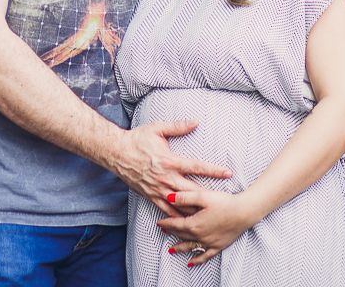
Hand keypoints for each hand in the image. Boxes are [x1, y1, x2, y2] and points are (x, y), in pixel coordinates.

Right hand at [111, 120, 232, 217]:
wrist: (116, 153)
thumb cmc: (137, 139)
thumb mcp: (157, 128)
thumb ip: (177, 126)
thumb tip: (195, 121)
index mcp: (169, 161)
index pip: (197, 166)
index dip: (214, 170)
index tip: (228, 173)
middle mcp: (165, 177)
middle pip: (193, 190)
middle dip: (210, 195)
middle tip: (225, 200)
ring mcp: (158, 189)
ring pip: (181, 203)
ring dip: (196, 209)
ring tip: (211, 214)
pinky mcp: (151, 196)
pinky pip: (167, 210)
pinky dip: (178, 216)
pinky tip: (188, 221)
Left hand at [160, 190, 255, 266]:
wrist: (244, 211)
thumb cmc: (224, 202)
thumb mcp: (202, 196)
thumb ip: (184, 197)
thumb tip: (169, 198)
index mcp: (194, 224)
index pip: (176, 224)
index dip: (166, 223)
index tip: (159, 223)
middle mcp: (200, 235)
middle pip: (182, 235)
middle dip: (172, 232)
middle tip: (163, 231)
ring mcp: (209, 242)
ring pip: (191, 246)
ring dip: (180, 247)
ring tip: (171, 249)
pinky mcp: (219, 245)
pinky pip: (205, 255)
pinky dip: (197, 259)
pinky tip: (191, 263)